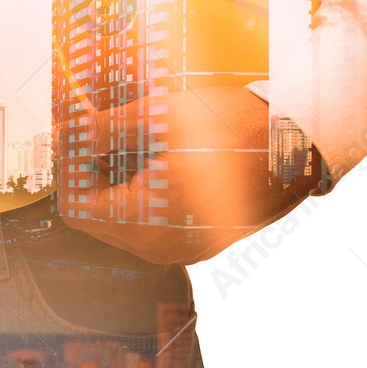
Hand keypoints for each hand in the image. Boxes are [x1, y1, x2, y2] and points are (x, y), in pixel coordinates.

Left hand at [60, 86, 317, 264]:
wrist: (298, 143)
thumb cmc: (232, 129)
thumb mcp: (157, 118)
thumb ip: (103, 130)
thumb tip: (69, 134)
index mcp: (144, 225)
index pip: (75, 207)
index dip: (68, 168)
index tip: (73, 135)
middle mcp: (161, 248)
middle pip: (98, 218)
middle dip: (90, 174)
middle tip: (94, 133)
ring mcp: (184, 249)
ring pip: (126, 221)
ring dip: (116, 182)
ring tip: (125, 140)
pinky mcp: (203, 240)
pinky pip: (156, 223)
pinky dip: (145, 193)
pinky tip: (155, 157)